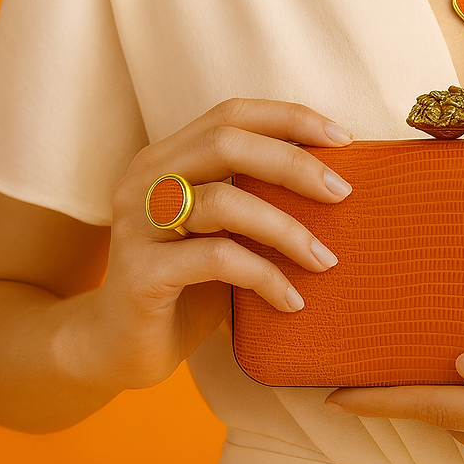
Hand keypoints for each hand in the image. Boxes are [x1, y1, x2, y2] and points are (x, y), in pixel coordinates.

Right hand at [69, 98, 353, 390]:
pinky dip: (265, 277)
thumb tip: (335, 182)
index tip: (343, 137)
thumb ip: (256, 198)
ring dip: (288, 231)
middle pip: (226, 144)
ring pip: (224, 203)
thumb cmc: (188, 285)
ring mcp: (136, 225)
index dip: (288, 118)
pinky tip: (293, 302)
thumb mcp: (225, 232)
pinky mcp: (141, 273)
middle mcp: (144, 181)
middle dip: (294, 164)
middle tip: (342, 193)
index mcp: (166, 159)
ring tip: (326, 260)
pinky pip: (217, 260)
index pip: (230, 115)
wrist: (120, 348)